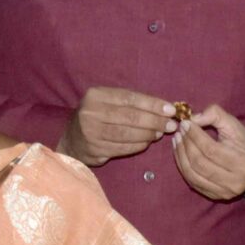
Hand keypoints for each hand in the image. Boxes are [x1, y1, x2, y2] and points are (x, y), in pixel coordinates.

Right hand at [58, 86, 176, 165]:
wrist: (73, 139)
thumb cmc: (98, 116)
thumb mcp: (109, 102)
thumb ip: (133, 103)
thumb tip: (165, 109)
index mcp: (96, 95)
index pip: (130, 98)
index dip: (152, 104)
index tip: (171, 110)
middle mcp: (91, 112)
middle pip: (130, 117)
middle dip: (154, 121)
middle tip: (171, 125)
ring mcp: (91, 132)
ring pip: (127, 134)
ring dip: (148, 134)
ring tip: (160, 133)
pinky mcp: (94, 149)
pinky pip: (122, 148)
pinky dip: (138, 145)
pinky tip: (147, 142)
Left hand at [171, 106, 244, 202]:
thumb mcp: (236, 125)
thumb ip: (216, 115)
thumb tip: (193, 119)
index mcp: (242, 163)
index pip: (211, 149)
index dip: (195, 136)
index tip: (186, 123)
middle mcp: (234, 182)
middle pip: (200, 163)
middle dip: (186, 145)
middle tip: (180, 131)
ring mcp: (224, 192)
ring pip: (193, 174)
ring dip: (180, 156)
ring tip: (177, 140)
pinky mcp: (215, 196)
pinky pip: (192, 182)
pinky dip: (183, 167)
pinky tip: (180, 154)